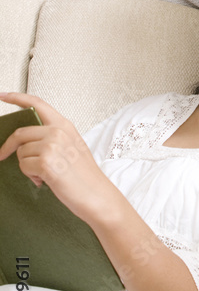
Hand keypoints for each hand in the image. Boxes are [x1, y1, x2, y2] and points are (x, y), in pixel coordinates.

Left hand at [0, 92, 114, 222]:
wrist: (96, 195)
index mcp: (64, 125)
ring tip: (43, 174)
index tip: (2, 95)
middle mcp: (58, 132)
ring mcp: (52, 146)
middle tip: (1, 155)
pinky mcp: (46, 163)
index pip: (38, 104)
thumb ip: (51, 137)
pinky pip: (23, 166)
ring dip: (26, 166)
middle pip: (20, 133)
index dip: (17, 98)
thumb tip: (25, 140)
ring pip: (20, 152)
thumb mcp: (72, 147)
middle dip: (8, 147)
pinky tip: (44, 180)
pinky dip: (30, 176)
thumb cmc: (84, 175)